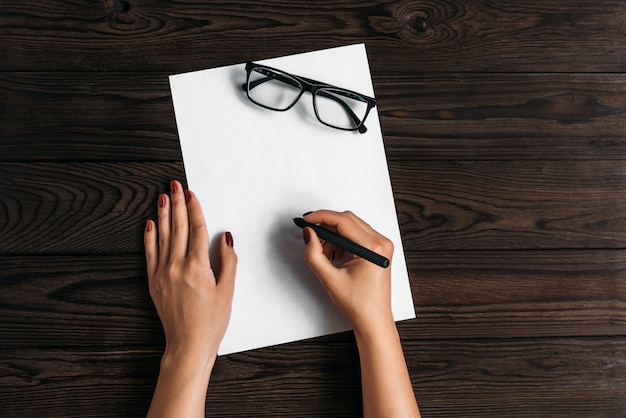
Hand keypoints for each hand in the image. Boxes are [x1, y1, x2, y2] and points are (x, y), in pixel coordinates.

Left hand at [144, 180, 236, 417]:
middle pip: (177, 227)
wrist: (188, 345)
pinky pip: (149, 253)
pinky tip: (149, 224)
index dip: (194, 209)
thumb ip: (228, 261)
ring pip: (161, 237)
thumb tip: (225, 238)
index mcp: (197, 267)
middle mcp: (176, 266)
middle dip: (177, 204)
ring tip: (162, 197)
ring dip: (162, 214)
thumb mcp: (228, 291)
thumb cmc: (211, 322)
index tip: (191, 194)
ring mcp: (162, 274)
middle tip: (174, 185)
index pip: (196, 229)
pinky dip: (149, 237)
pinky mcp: (154, 282)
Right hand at [302, 210, 419, 417]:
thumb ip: (314, 254)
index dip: (321, 217)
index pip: (343, 221)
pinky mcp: (378, 249)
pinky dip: (341, 241)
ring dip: (333, 235)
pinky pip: (356, 235)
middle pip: (348, 220)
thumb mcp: (330, 279)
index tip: (306, 219)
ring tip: (324, 254)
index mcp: (374, 248)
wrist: (373, 319)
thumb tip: (309, 234)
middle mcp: (381, 242)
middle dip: (326, 225)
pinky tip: (335, 256)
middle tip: (309, 234)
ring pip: (351, 226)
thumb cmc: (358, 304)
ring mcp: (381, 245)